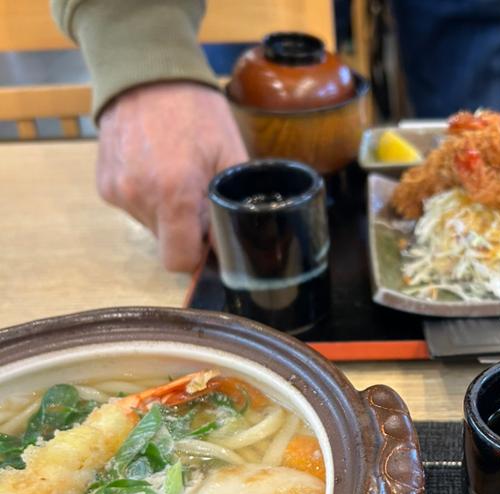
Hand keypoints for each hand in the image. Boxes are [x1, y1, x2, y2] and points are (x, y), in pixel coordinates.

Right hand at [96, 82, 247, 271]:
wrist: (146, 70)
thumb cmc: (197, 111)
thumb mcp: (231, 154)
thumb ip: (235, 205)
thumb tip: (237, 244)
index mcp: (174, 195)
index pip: (179, 261)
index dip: (198, 255)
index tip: (210, 237)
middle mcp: (139, 197)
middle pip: (167, 244)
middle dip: (186, 231)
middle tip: (199, 198)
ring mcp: (117, 191)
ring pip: (151, 228)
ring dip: (168, 214)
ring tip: (178, 176)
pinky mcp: (104, 183)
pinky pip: (134, 208)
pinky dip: (149, 199)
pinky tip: (157, 170)